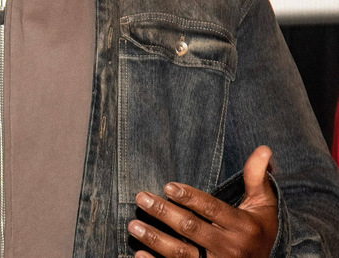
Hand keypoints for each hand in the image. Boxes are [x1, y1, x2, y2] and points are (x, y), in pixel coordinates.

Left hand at [128, 145, 277, 256]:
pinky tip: (139, 254)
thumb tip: (264, 149)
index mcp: (243, 227)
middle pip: (191, 228)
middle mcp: (230, 248)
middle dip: (163, 213)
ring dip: (155, 239)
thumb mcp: (263, 205)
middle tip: (140, 198)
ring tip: (133, 225)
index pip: (212, 209)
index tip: (168, 186)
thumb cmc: (259, 230)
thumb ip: (256, 178)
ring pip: (182, 253)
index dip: (190, 198)